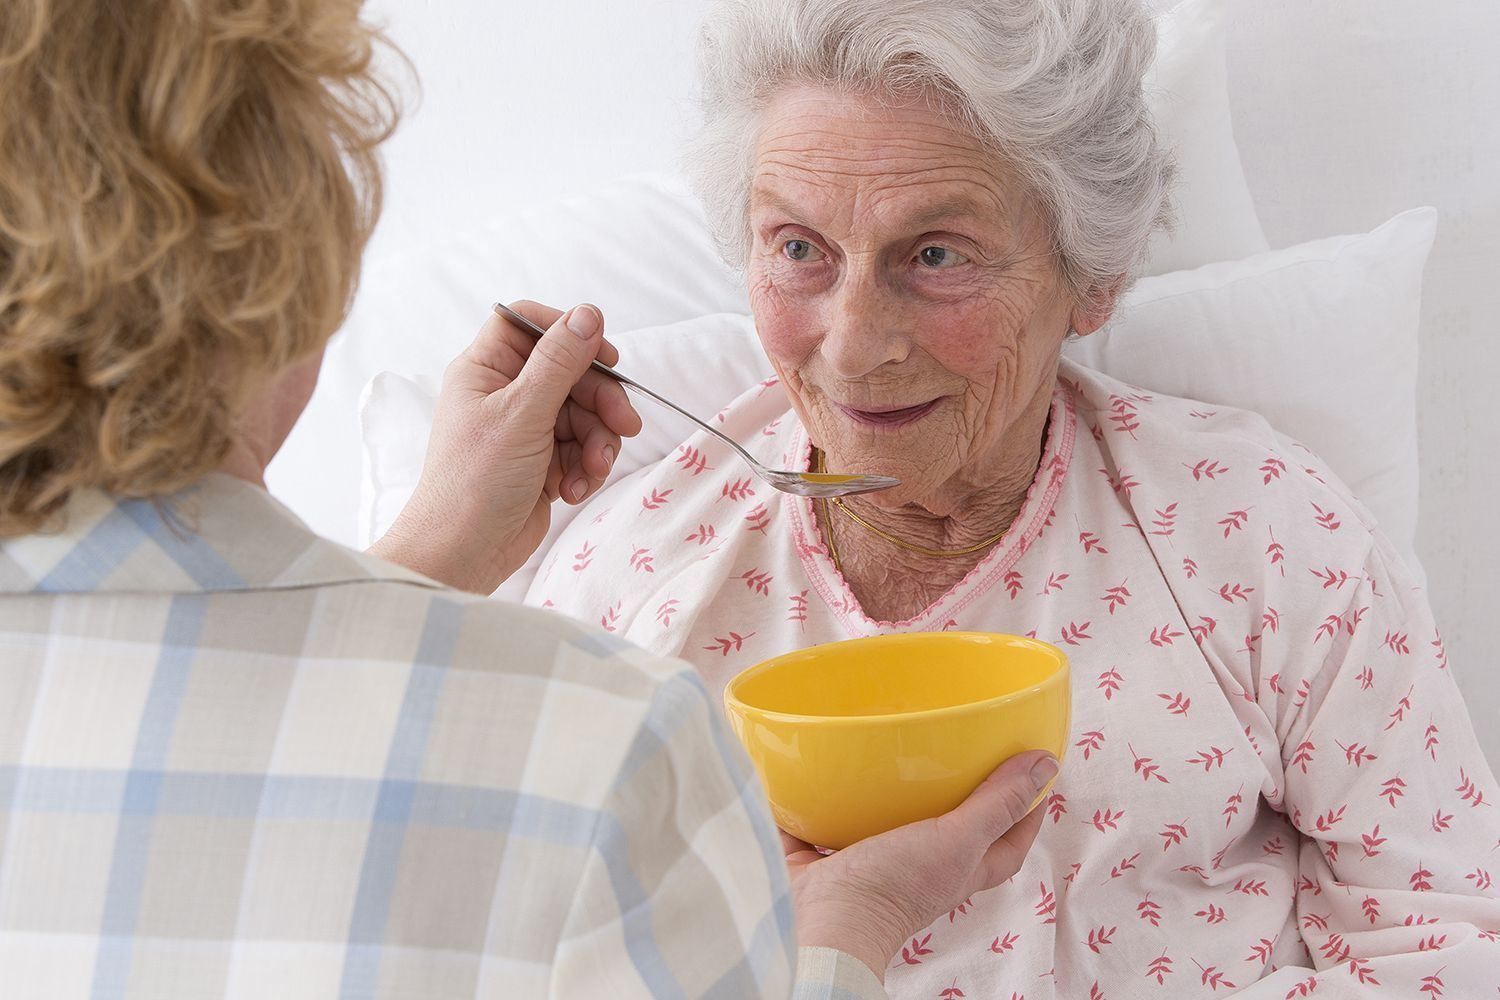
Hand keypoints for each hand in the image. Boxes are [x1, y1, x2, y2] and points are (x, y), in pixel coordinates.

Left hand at [370, 300, 640, 592]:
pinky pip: (581, 449)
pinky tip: (575, 490)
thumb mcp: (522, 413)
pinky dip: (586, 468)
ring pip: (583, 414)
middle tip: (625, 425)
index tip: (604, 356)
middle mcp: (504, 394)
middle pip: (570, 373)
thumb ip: (560, 362)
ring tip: (593, 470)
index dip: (569, 333)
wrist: (464, 553)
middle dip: (601, 401)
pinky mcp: (542, 463)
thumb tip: (589, 313)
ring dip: (598, 441)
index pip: (530, 325)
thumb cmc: (476, 481)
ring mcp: (525, 429)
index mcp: (485, 370)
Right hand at [786, 751, 1056, 982]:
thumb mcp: (957, 840)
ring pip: (885, 827)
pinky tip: (814, 778)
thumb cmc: (897, 886)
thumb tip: (1045, 763)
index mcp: (959, 869)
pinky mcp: (826, 863)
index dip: (1026, 810)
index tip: (1030, 771)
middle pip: (951, 832)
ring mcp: (872, 867)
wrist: (827, 922)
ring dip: (887, 798)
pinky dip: (818, 808)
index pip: (1008, 840)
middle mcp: (920, 870)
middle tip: (961, 754)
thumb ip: (997, 804)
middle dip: (959, 797)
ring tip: (887, 756)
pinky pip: (822, 830)